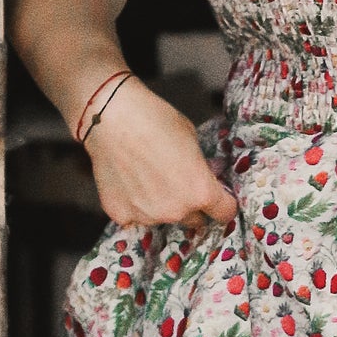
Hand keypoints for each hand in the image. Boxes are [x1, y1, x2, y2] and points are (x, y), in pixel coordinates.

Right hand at [84, 77, 236, 231]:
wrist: (112, 117)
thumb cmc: (156, 120)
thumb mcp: (192, 140)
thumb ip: (201, 168)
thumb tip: (207, 176)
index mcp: (201, 192)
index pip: (224, 213)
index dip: (223, 203)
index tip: (218, 197)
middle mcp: (176, 211)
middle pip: (194, 220)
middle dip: (191, 205)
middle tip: (177, 182)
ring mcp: (146, 216)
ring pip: (162, 217)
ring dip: (160, 204)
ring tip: (146, 175)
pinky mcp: (120, 215)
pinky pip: (134, 216)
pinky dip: (133, 204)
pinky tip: (127, 180)